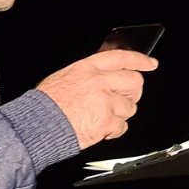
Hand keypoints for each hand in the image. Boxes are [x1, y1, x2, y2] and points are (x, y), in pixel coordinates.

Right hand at [37, 49, 157, 148]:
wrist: (38, 125)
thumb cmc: (46, 104)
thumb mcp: (65, 77)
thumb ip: (88, 75)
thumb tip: (104, 76)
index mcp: (88, 68)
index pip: (121, 57)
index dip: (139, 60)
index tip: (150, 63)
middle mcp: (99, 82)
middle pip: (134, 81)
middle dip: (133, 91)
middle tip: (126, 98)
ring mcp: (105, 102)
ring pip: (130, 107)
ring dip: (120, 114)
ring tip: (103, 117)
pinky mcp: (106, 121)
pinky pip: (122, 126)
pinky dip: (114, 130)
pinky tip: (101, 129)